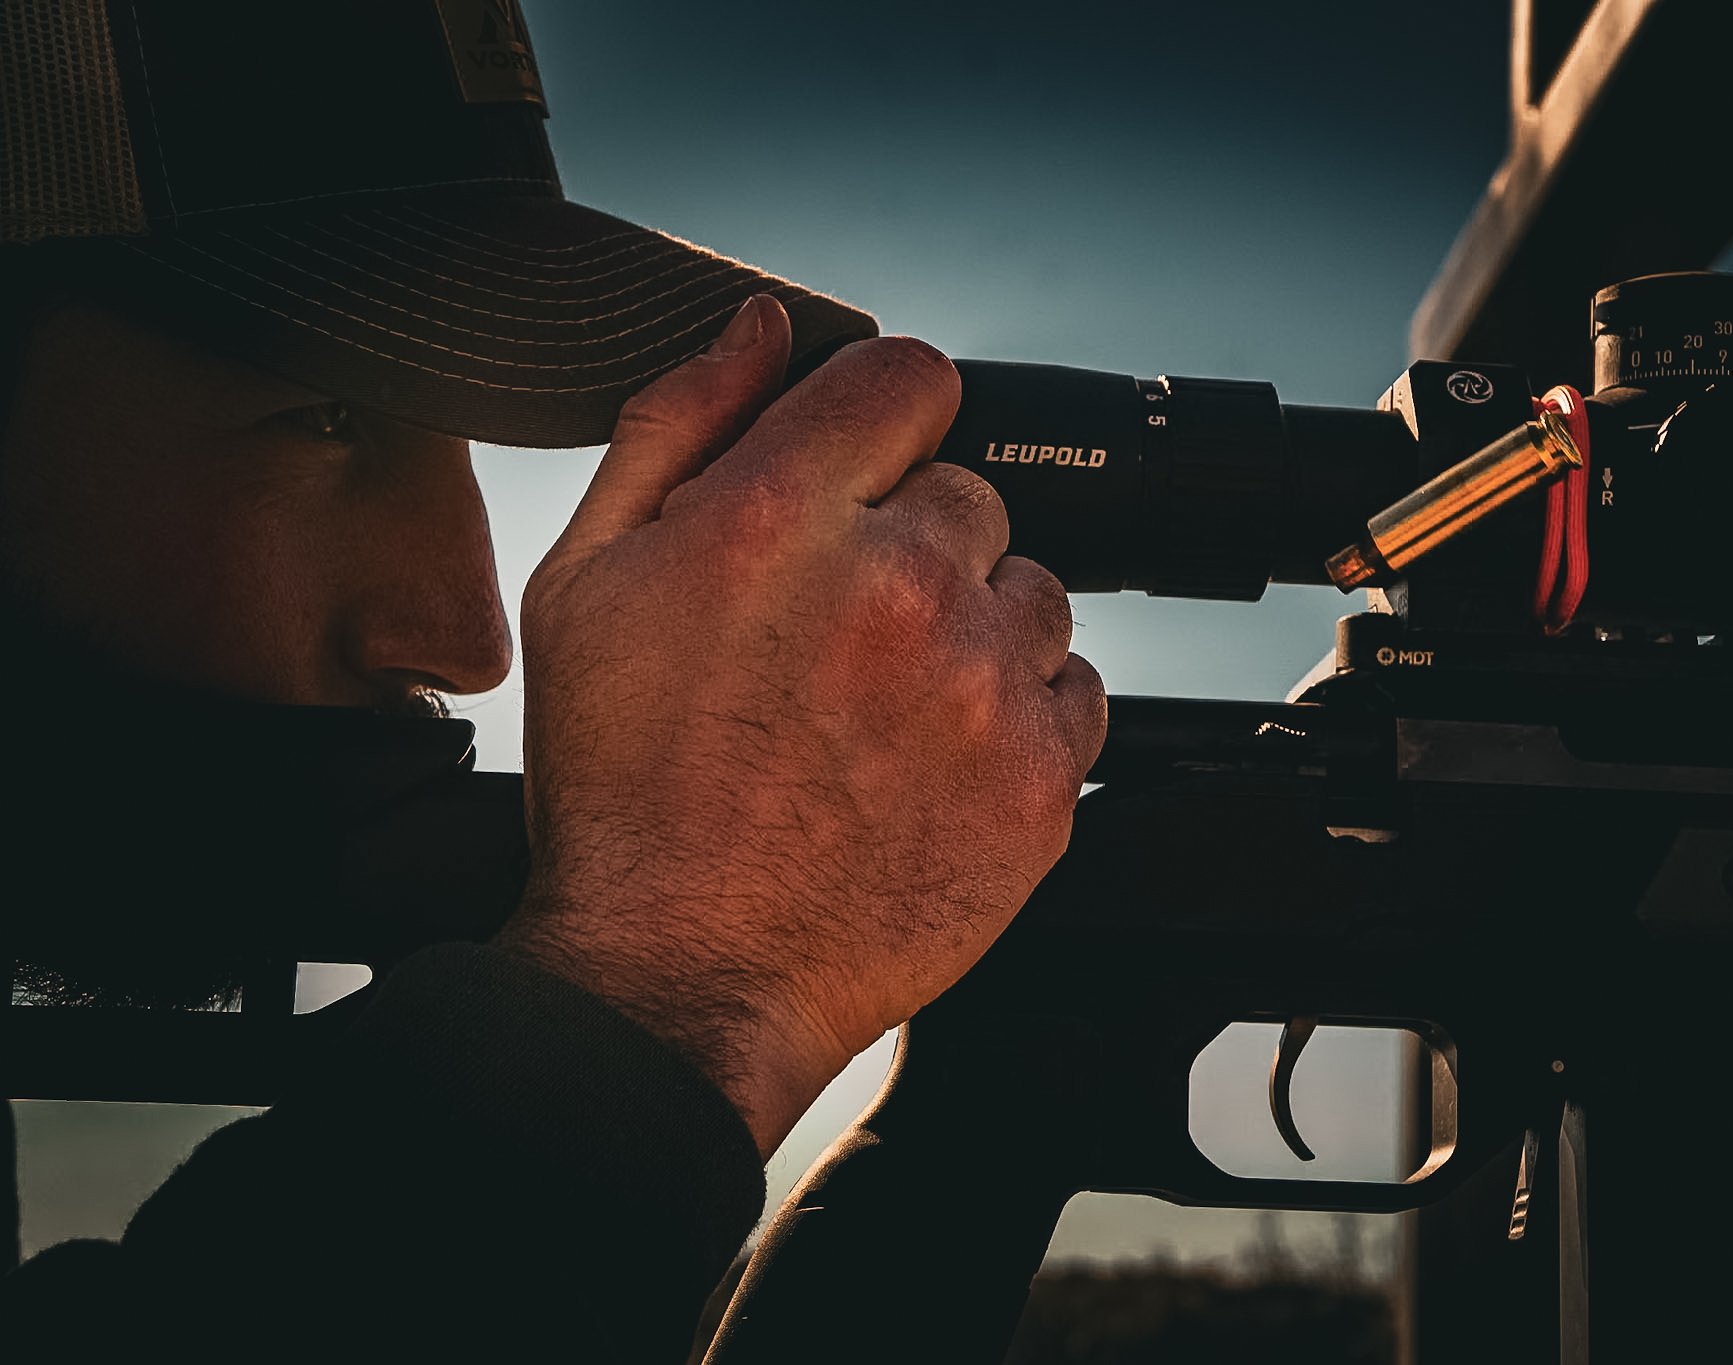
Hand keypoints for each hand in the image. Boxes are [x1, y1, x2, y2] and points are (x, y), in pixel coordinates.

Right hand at [495, 295, 1105, 1155]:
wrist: (682, 974)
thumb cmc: (622, 789)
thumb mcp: (586, 582)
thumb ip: (678, 427)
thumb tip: (763, 331)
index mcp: (777, 519)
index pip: (907, 377)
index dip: (883, 418)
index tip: (865, 473)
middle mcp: (898, 587)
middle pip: (970, 491)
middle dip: (911, 544)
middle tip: (839, 640)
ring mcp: (983, 687)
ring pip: (1031, 589)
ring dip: (974, 631)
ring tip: (885, 713)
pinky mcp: (1043, 779)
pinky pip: (1078, 689)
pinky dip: (1021, 716)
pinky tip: (936, 762)